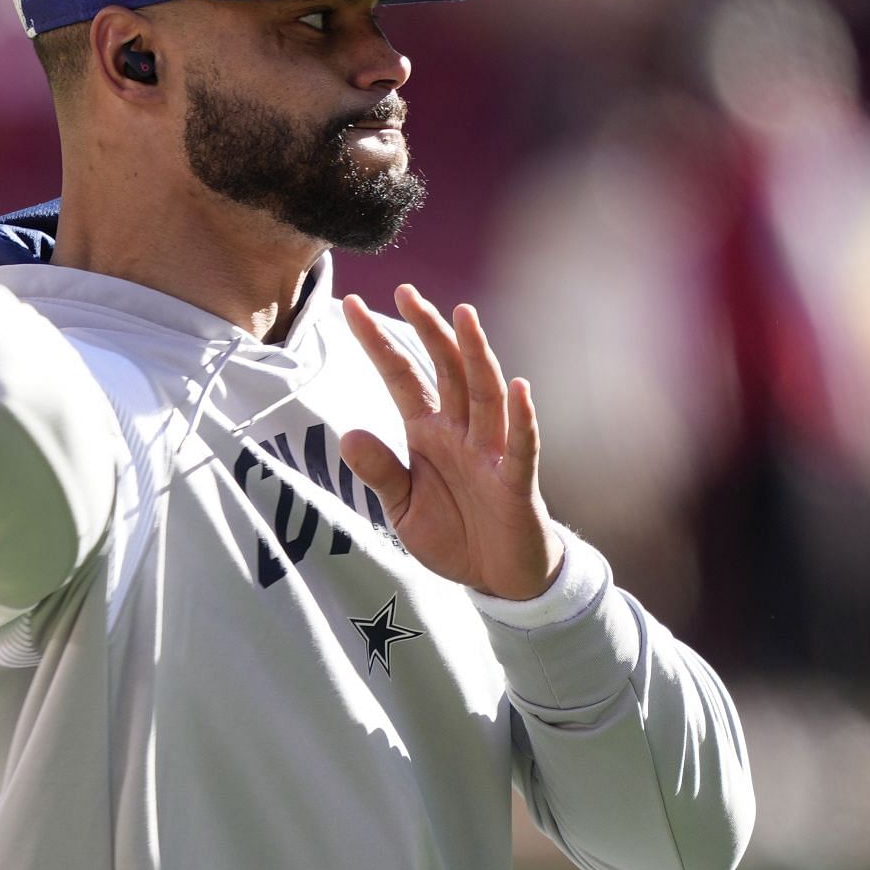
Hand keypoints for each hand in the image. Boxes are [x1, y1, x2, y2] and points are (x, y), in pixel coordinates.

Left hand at [339, 287, 562, 600]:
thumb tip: (347, 434)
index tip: (350, 305)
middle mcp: (460, 431)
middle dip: (426, 329)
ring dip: (475, 354)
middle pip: (444, 369)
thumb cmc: (452, 534)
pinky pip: (520, 446)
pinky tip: (520, 387)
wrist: (496, 579)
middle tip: (405, 290)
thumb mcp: (401, 508)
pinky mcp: (516, 482)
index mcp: (428, 432)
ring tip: (463, 315)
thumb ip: (379, 471)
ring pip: (483, 393)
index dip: (378, 342)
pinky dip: (522, 418)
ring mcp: (491, 452)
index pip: (400, 376)